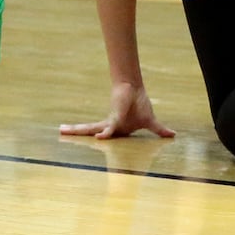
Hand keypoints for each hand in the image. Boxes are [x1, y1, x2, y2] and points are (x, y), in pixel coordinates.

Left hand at [58, 82, 175, 139]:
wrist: (137, 89)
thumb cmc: (140, 104)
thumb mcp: (150, 122)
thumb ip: (158, 130)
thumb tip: (173, 134)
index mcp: (115, 128)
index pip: (100, 135)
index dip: (92, 139)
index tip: (78, 144)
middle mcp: (109, 126)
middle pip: (89, 131)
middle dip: (74, 133)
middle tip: (60, 133)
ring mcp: (110, 122)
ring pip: (92, 129)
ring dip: (77, 130)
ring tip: (62, 130)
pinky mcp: (116, 118)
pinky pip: (111, 128)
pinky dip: (107, 133)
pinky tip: (100, 137)